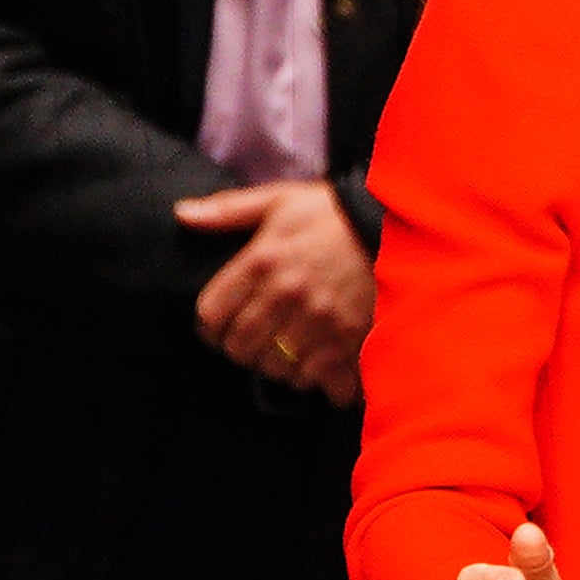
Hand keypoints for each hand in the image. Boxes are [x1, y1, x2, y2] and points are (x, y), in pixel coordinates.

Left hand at [175, 176, 376, 400]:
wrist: (397, 227)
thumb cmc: (333, 214)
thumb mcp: (279, 200)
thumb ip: (228, 211)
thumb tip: (182, 214)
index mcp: (262, 261)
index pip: (211, 314)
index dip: (208, 326)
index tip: (218, 326)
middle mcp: (286, 295)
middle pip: (239, 347)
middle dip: (239, 348)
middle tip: (250, 341)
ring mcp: (318, 322)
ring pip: (274, 368)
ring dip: (274, 364)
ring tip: (283, 351)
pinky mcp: (349, 341)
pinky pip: (315, 378)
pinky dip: (311, 377)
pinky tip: (315, 363)